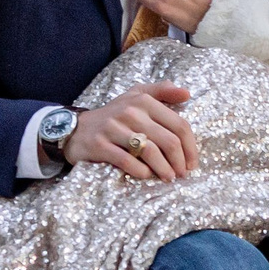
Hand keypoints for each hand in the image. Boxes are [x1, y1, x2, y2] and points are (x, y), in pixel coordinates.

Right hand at [63, 83, 198, 181]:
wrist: (76, 128)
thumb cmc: (114, 115)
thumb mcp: (136, 96)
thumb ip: (162, 91)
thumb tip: (187, 94)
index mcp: (144, 100)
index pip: (179, 124)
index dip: (190, 147)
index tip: (192, 162)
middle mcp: (130, 111)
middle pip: (168, 140)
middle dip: (180, 161)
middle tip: (182, 174)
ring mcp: (114, 128)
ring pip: (150, 151)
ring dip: (164, 169)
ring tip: (168, 178)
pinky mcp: (100, 145)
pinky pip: (127, 161)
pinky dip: (141, 171)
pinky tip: (147, 176)